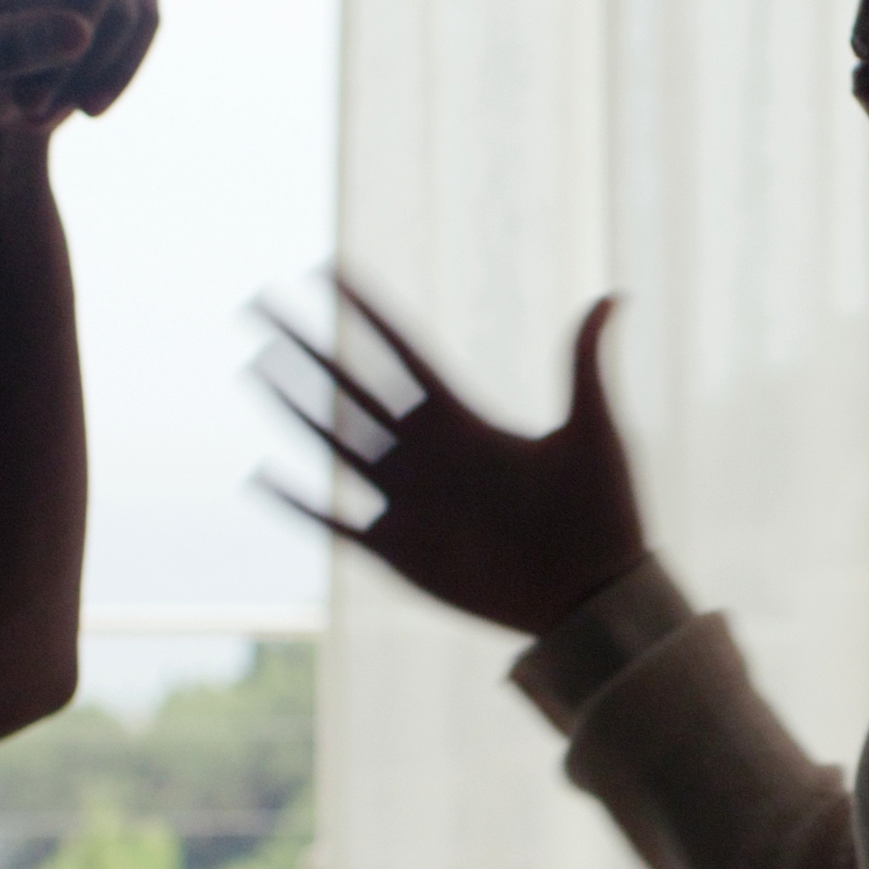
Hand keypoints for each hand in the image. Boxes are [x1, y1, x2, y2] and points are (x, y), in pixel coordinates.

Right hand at [259, 280, 649, 636]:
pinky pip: (334, 522)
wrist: (595, 598)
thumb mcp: (596, 428)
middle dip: (307, 345)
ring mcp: (408, 503)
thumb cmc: (604, 513)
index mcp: (465, 421)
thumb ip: (585, 361)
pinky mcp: (398, 553)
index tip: (332, 270)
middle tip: (262, 304)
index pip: (402, 352)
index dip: (367, 312)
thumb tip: (613, 293)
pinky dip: (297, 502)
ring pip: (334, 443)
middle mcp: (427, 455)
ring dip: (294, 406)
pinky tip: (260, 475)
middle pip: (351, 386)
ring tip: (254, 365)